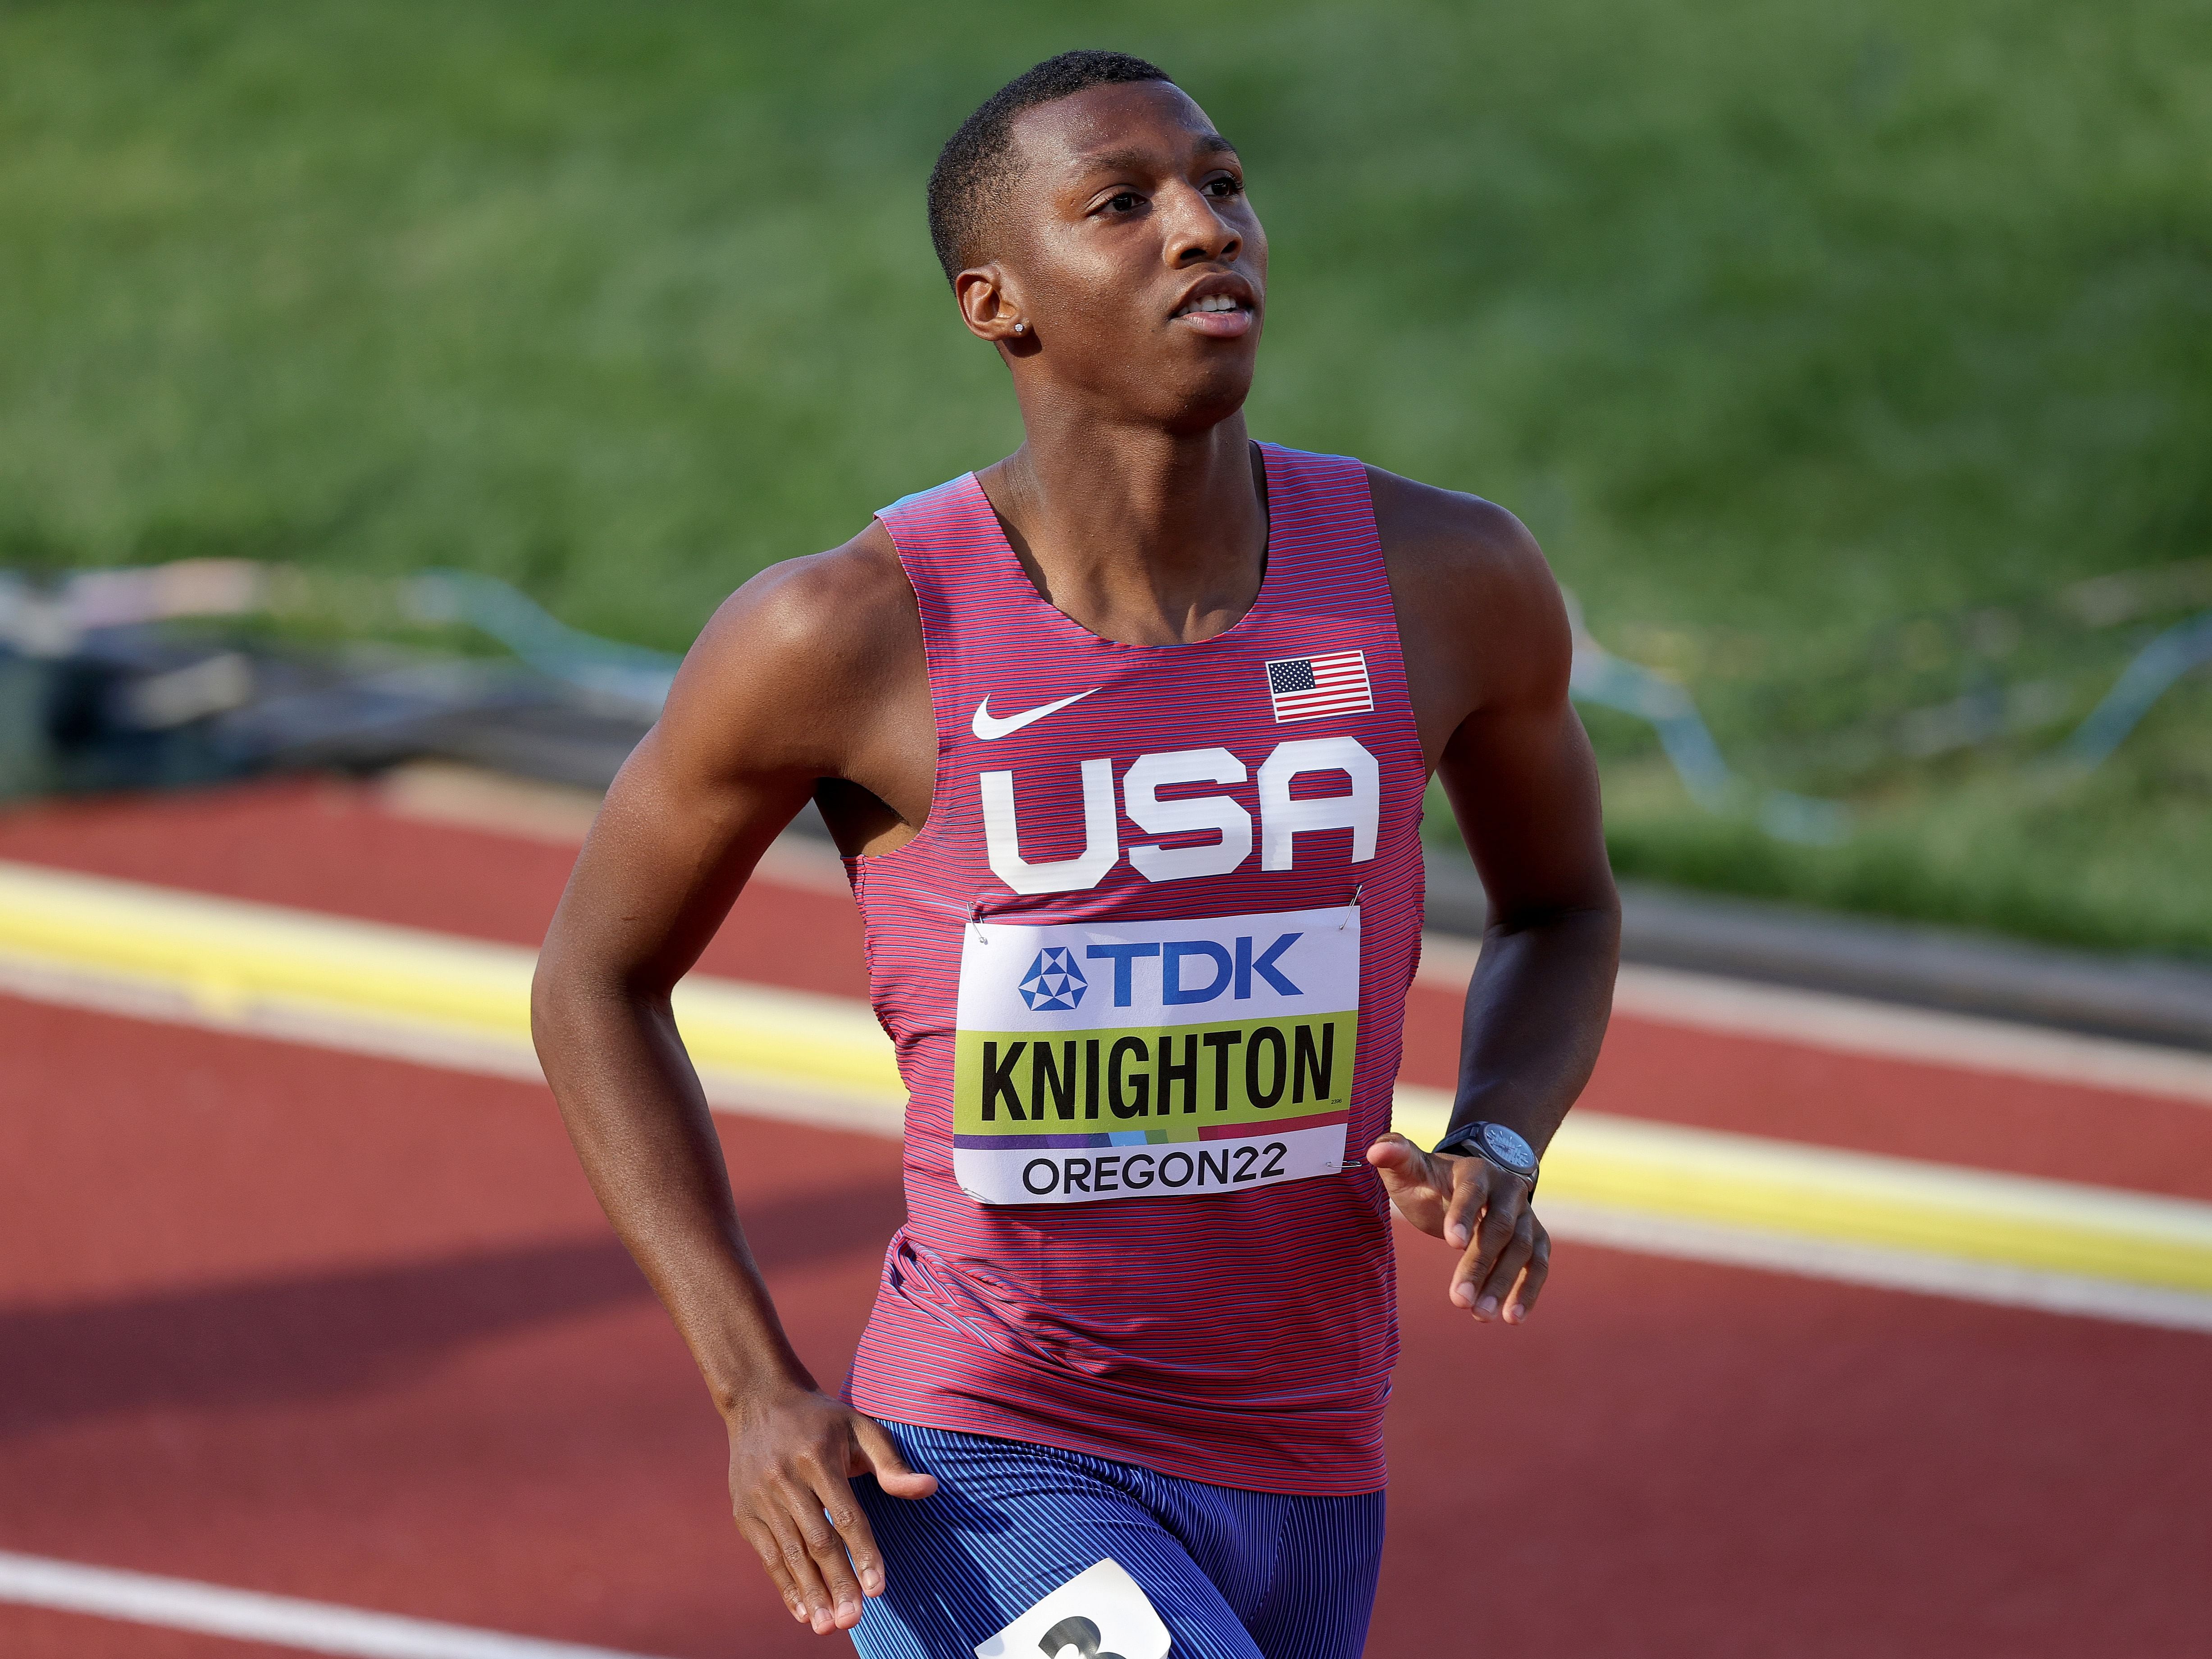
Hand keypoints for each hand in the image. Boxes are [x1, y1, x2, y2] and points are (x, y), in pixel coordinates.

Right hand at [725, 1383, 938, 1634]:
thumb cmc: (821, 1419)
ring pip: (789, 1554)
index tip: (879, 1589)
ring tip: (829, 1626)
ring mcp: (759, 1497)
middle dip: (837, 1583)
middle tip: (854, 1620)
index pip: (845, 1514)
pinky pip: (767, 1555)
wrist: (759, 1401)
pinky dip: (785, 1586)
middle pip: (816, 1540)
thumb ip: (892, 1463)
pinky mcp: (743, 1512)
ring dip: (811, 1593)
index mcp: (818, 1457)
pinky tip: (803, 1611)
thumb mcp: (860, 1427)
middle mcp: (785, 1478)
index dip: (863, 1553)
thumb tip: (930, 1489)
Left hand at [1366, 1132, 1549, 1323]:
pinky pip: (1537, 1265)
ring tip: (1481, 1315)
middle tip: (1458, 1300)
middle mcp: (1508, 1190)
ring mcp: (1525, 1215)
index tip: (1450, 1244)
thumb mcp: (1410, 1168)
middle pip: (1500, 1227)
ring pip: (1522, 1250)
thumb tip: (1375, 1150)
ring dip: (1503, 1284)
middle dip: (1479, 1264)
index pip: (1472, 1191)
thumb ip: (1394, 1157)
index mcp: (1476, 1170)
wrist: (1469, 1181)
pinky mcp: (1535, 1238)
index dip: (1463, 1214)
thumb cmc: (1431, 1181)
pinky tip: (1512, 1317)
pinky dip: (1528, 1291)